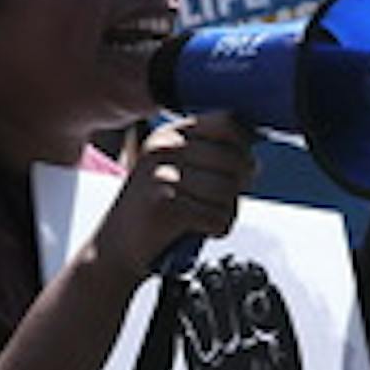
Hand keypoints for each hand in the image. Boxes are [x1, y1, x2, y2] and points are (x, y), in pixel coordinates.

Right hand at [103, 113, 251, 275]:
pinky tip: (199, 229)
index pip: (227, 122)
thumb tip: (253, 159)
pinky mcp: (167, 207)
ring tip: (206, 216)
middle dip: (238, 185)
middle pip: (234, 159)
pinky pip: (219, 216)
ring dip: (227, 211)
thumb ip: (212, 156)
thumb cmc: (156, 209)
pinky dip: (218, 229)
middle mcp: (164, 149)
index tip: (240, 165)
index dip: (244, 146)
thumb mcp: (178, 170)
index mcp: (169, 134)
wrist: (117, 247)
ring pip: (229, 190)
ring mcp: (162, 176)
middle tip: (219, 200)